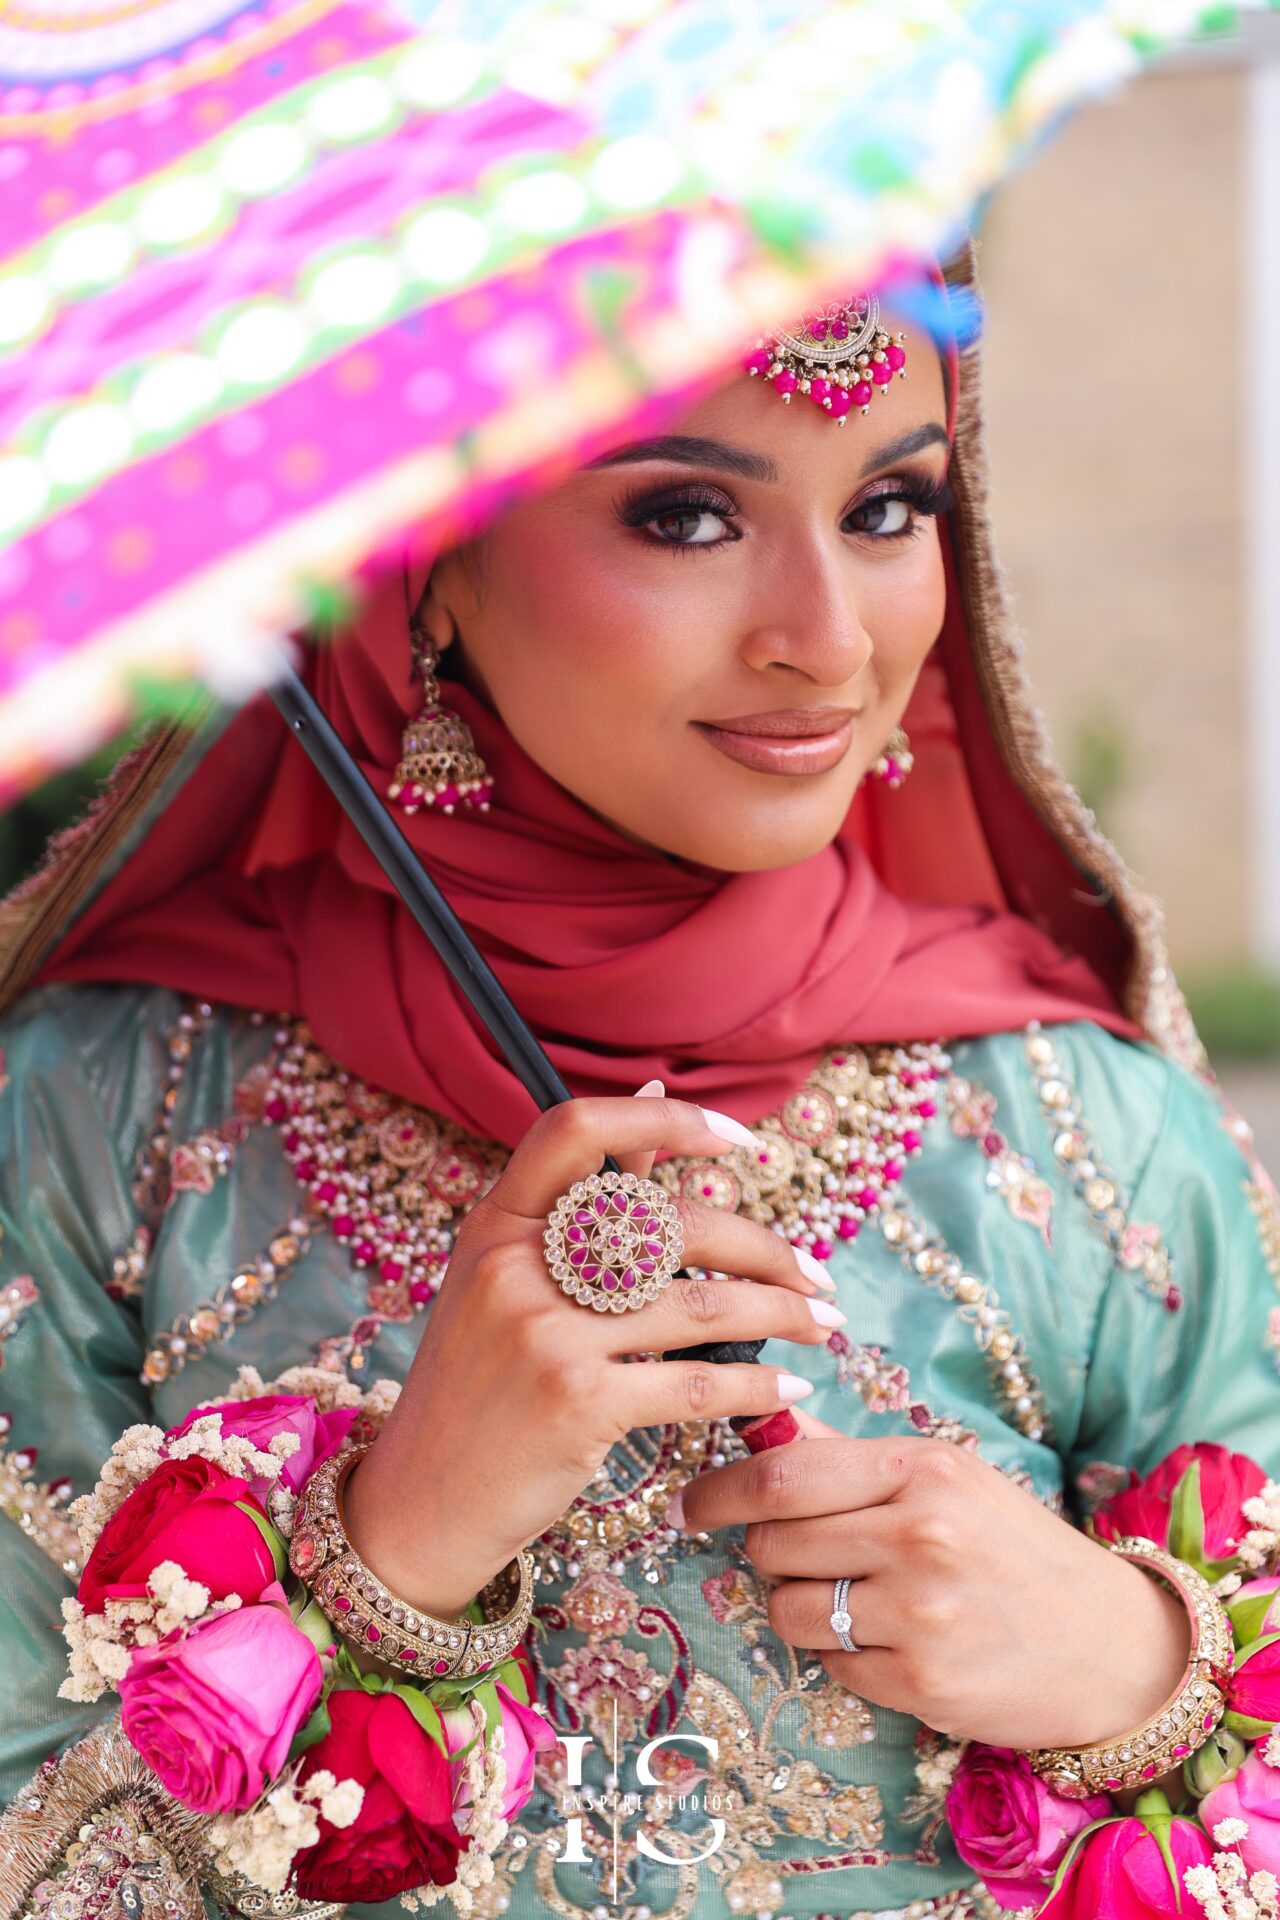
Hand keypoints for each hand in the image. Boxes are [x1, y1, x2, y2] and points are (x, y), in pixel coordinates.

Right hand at [344, 1093, 843, 1617]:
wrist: (422, 1501)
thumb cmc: (478, 1387)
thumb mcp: (505, 1281)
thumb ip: (578, 1204)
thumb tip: (650, 1097)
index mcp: (496, 1224)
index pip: (576, 1130)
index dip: (665, 1122)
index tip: (738, 1139)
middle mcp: (515, 1267)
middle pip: (670, 1223)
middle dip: (764, 1249)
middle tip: (814, 1275)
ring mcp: (544, 1334)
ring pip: (703, 1307)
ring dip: (781, 1316)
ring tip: (820, 1326)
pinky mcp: (577, 1403)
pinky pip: (697, 1383)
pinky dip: (755, 1386)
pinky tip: (784, 1389)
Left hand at [675, 1433, 1190, 1749]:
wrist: (1113, 1646)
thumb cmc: (1018, 1551)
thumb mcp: (948, 1480)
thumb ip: (854, 1458)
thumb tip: (764, 1420)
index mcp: (923, 1470)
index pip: (783, 1474)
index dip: (721, 1489)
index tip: (693, 1502)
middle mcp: (920, 1535)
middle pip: (773, 1542)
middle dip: (765, 1552)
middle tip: (795, 1557)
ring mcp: (920, 1612)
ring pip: (789, 1609)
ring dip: (800, 1608)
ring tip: (853, 1602)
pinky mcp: (922, 1681)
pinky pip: (831, 1666)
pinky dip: (843, 1657)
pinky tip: (892, 1642)